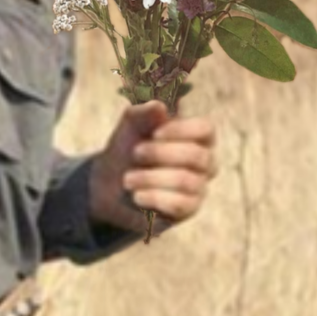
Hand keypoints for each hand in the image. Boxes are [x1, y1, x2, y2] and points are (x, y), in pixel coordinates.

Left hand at [89, 99, 217, 237]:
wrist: (110, 185)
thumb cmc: (127, 148)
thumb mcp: (130, 127)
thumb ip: (143, 113)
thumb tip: (160, 106)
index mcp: (195, 136)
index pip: (206, 129)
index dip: (183, 130)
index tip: (155, 133)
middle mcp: (204, 162)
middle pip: (197, 156)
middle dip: (160, 154)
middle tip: (134, 153)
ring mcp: (198, 187)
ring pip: (186, 181)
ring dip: (150, 178)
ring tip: (127, 179)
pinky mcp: (188, 209)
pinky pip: (180, 204)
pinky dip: (154, 197)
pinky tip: (137, 196)